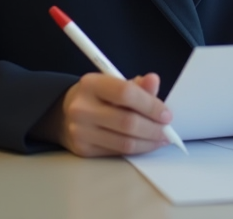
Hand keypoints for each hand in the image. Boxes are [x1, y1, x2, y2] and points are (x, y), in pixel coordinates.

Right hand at [35, 72, 172, 156]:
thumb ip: (137, 85)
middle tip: (167, 131)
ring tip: (161, 139)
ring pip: (124, 142)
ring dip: (149, 142)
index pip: (125, 93)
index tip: (166, 114)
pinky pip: (118, 152)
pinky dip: (137, 149)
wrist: (64, 114)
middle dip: (153, 128)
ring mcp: (80, 130)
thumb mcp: (113, 83)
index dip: (150, 105)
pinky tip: (146, 144)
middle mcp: (82, 107)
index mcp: (91, 84)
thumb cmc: (96, 96)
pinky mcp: (83, 149)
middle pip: (127, 122)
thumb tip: (154, 81)